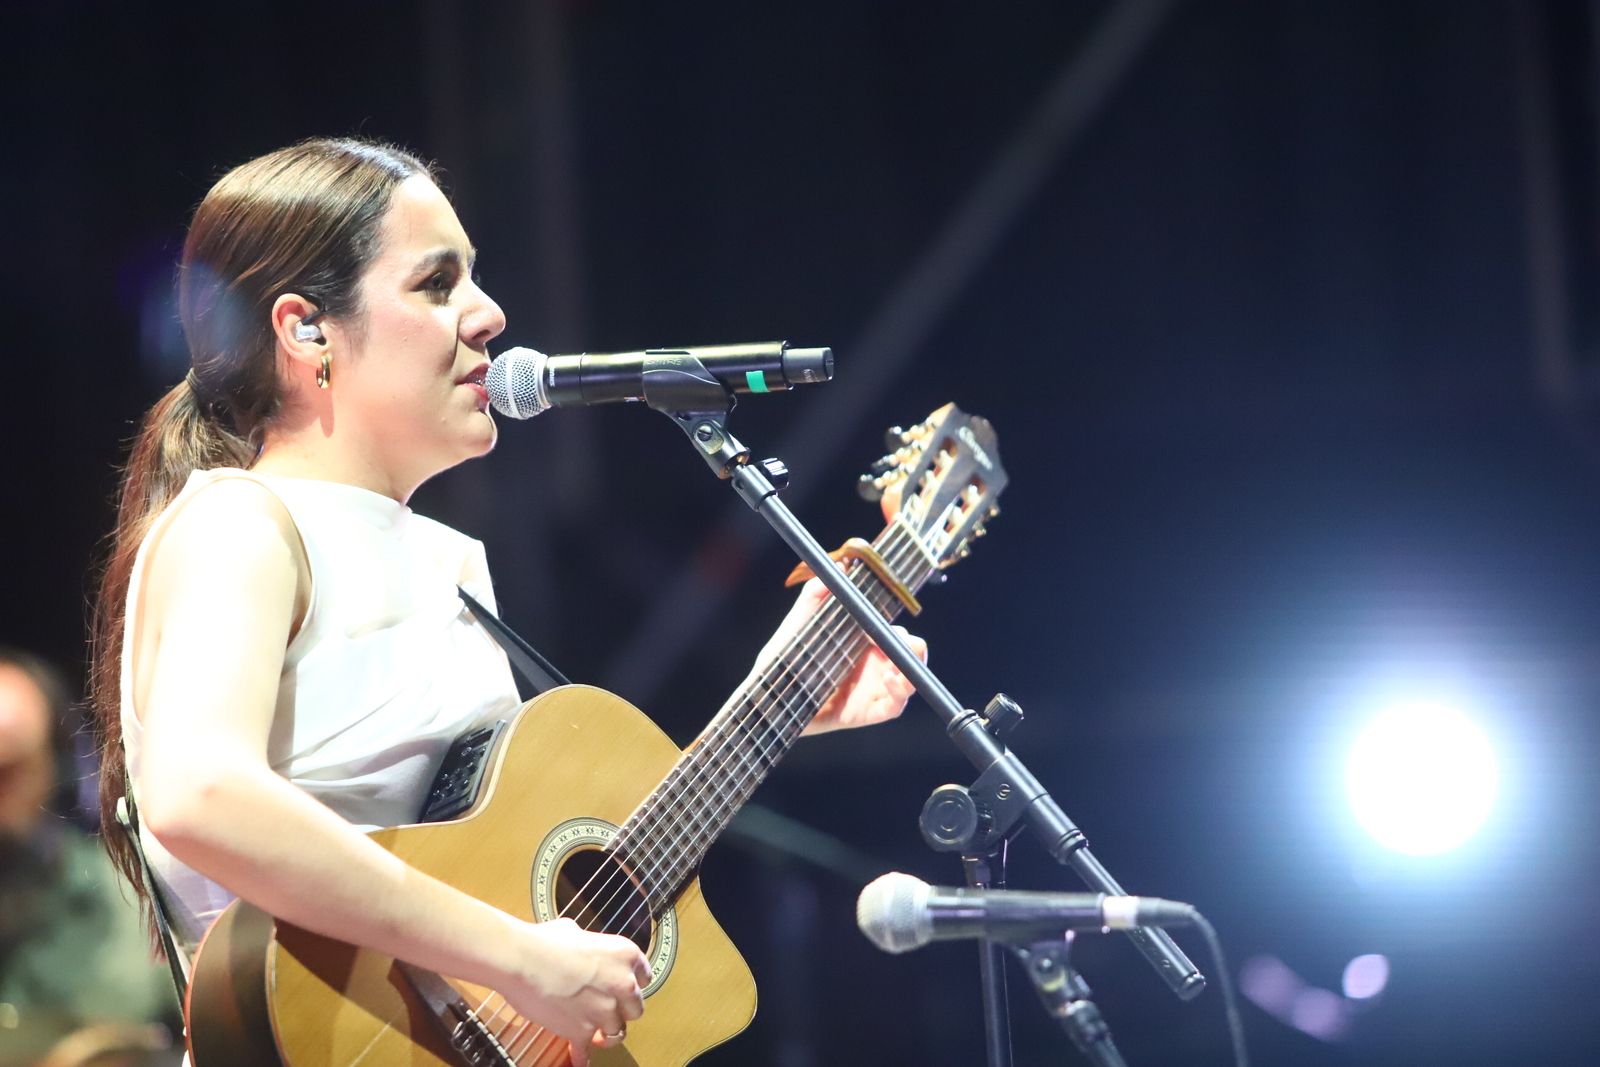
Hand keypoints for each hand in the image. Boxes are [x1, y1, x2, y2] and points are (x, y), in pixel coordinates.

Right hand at [497, 917, 651, 1065]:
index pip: (645, 977)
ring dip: (604, 1031)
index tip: (622, 988)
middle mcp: (623, 984)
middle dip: (622, 1009)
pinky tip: (580, 1058)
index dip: (631, 983)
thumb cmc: (544, 941)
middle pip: (635, 1008)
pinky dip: (582, 1055)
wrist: (521, 960)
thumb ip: (590, 946)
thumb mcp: (576, 932)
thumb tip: (581, 947)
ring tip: (594, 1030)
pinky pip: (587, 1051)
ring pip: (617, 1032)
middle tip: (607, 1006)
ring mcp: (605, 1011)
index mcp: (626, 954)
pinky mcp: (584, 1032)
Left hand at [758, 577, 927, 734]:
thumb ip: (814, 596)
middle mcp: (873, 664)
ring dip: (912, 667)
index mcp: (862, 643)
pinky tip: (890, 678)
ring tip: (898, 662)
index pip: (894, 632)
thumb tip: (838, 566)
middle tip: (901, 640)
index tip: (891, 622)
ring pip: (910, 678)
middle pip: (910, 653)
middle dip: (912, 646)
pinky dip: (900, 691)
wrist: (770, 698)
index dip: (899, 627)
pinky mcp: (868, 713)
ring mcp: (874, 689)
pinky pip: (896, 705)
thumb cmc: (783, 661)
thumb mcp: (797, 625)